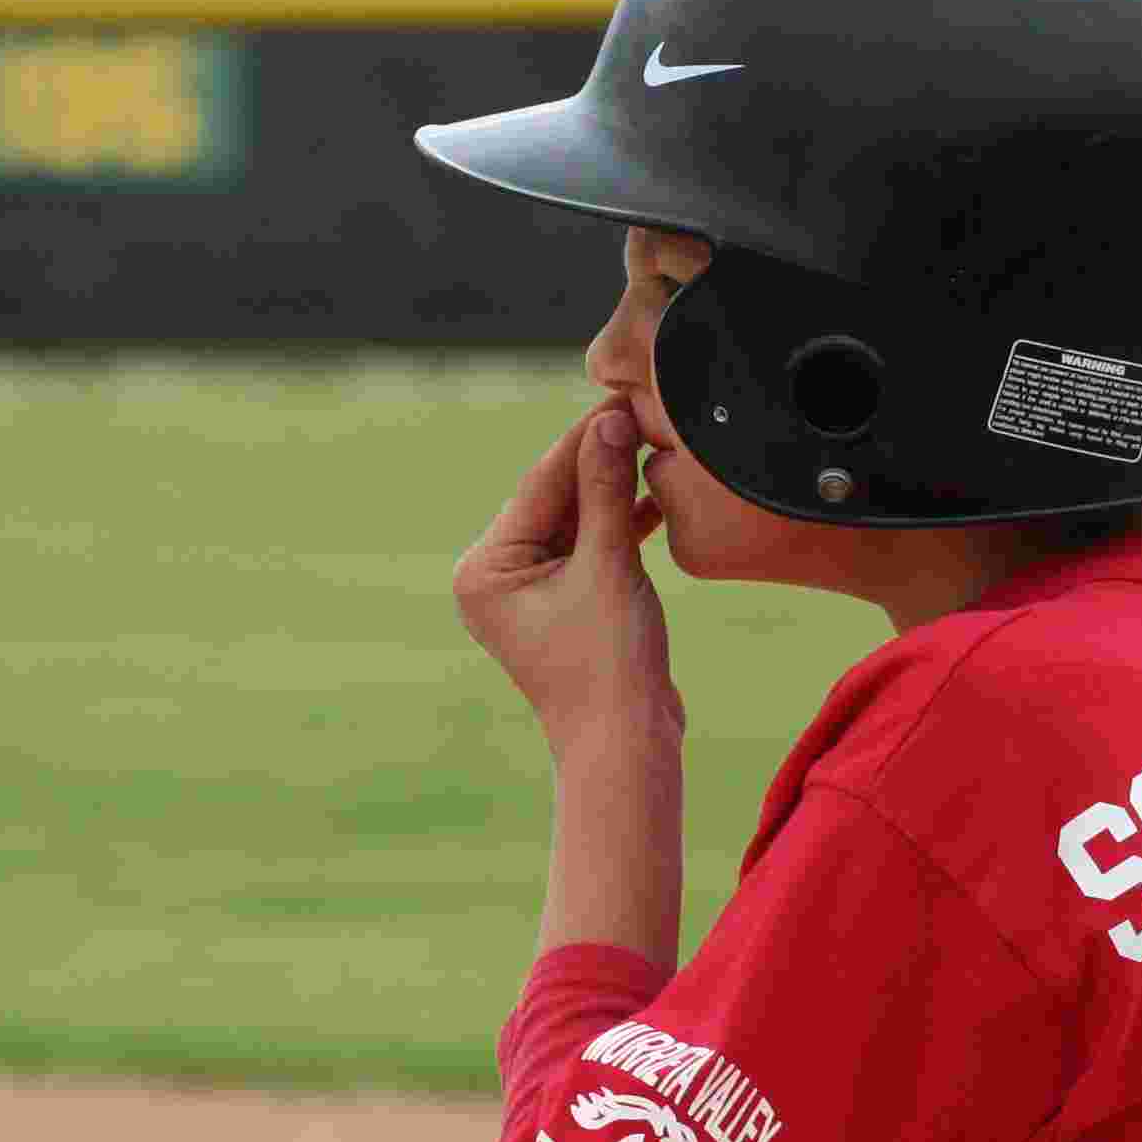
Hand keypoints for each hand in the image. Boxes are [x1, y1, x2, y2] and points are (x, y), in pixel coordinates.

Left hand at [454, 400, 681, 754]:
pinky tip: (656, 495)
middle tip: (644, 410)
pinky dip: (621, 524)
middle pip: (555, 497)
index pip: (540, 484)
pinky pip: (589, 546)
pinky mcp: (564, 600)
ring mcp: (528, 590)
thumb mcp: (610, 566)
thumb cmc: (610, 666)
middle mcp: (495, 575)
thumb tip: (609, 421)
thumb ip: (606, 491)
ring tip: (656, 445)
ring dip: (616, 489)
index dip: (586, 439)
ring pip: (576, 518)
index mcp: (484, 568)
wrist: (626, 743)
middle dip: (601, 459)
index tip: (621, 397)